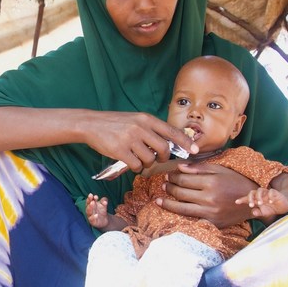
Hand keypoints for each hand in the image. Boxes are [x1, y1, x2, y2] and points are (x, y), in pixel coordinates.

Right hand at [83, 111, 197, 173]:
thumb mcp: (135, 120)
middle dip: (164, 158)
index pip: (172, 131)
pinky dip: (136, 168)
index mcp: (146, 119)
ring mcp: (130, 139)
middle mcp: (140, 128)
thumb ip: (151, 129)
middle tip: (158, 159)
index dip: (186, 142)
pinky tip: (130, 162)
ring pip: (150, 159)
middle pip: (164, 149)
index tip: (195, 150)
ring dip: (147, 164)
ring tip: (139, 159)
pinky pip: (137, 166)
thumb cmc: (115, 123)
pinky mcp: (120, 150)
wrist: (92, 124)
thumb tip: (169, 142)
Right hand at [86, 194, 110, 228]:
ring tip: (92, 203)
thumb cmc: (102, 210)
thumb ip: (104, 201)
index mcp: (91, 204)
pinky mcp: (92, 221)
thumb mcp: (104, 204)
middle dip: (89, 202)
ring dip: (90, 208)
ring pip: (88, 212)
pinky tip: (96, 215)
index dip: (90, 198)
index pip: (89, 200)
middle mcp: (89, 210)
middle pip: (88, 205)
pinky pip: (91, 219)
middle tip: (92, 200)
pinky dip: (93, 217)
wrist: (105, 220)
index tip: (93, 195)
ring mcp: (90, 215)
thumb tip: (104, 201)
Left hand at [158, 163, 256, 226]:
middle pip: (181, 192)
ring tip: (159, 200)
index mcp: (212, 182)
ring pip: (182, 208)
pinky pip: (191, 218)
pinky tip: (171, 210)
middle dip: (169, 187)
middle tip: (164, 185)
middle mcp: (210, 197)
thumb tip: (179, 167)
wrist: (253, 202)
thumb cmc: (236, 181)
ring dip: (168, 203)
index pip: (184, 179)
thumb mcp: (220, 170)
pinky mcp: (212, 222)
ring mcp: (210, 212)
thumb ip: (199, 168)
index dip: (173, 177)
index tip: (168, 175)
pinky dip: (179, 214)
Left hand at [236, 187, 287, 218]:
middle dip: (250, 198)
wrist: (283, 206)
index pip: (248, 198)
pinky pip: (271, 191)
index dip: (242, 199)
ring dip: (259, 197)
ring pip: (260, 190)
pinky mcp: (275, 192)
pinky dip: (270, 196)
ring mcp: (267, 193)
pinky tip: (271, 201)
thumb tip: (253, 212)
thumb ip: (258, 213)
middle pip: (252, 192)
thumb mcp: (264, 213)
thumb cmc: (271, 208)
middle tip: (251, 205)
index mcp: (256, 200)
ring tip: (260, 203)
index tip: (236, 202)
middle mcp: (260, 195)